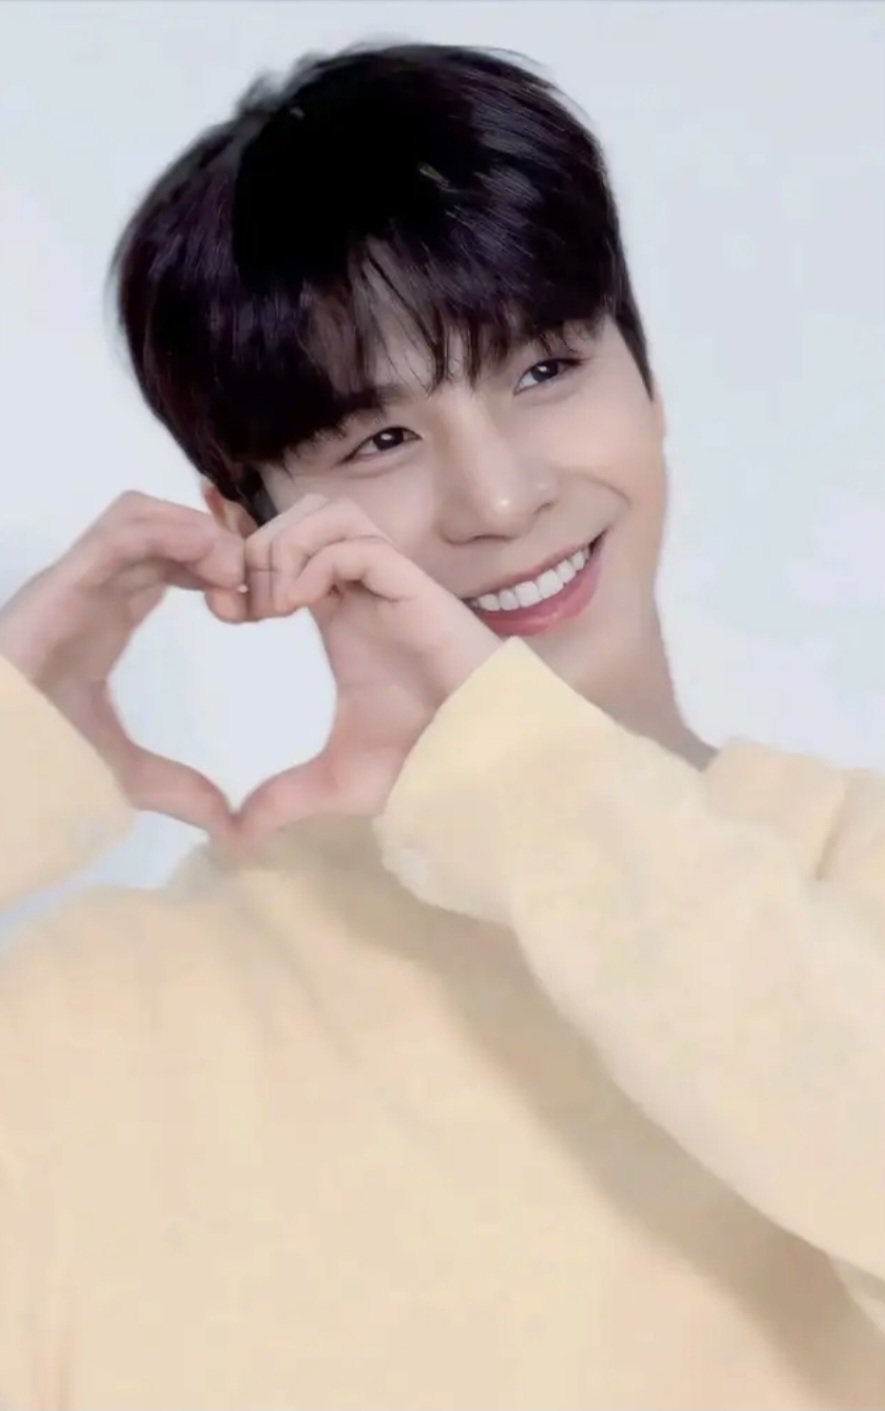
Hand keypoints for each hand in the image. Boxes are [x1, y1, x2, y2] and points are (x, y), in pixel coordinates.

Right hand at [0, 493, 244, 840]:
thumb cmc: (36, 753)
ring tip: (233, 572)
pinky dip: (172, 531)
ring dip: (198, 531)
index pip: (172, 563)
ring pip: (144, 513)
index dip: (220, 569)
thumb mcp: (123, 773)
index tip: (257, 605)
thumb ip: (176, 789)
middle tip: (255, 586)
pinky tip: (209, 562)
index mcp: (109, 613)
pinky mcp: (64, 580)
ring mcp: (78, 578)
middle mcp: (95, 587)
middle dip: (217, 544)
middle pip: (164, 529)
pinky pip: (123, 528)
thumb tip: (225, 824)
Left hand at [232, 494, 499, 852]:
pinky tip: (297, 607)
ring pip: (327, 511)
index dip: (244, 566)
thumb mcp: (334, 780)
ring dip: (285, 545)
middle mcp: (361, 588)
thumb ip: (283, 797)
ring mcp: (387, 582)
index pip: (285, 551)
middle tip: (241, 604)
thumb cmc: (422, 757)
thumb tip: (234, 837)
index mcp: (340, 614)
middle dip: (257, 546)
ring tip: (271, 603)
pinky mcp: (410, 585)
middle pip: (301, 514)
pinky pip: (354, 542)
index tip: (221, 611)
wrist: (476, 760)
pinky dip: (314, 561)